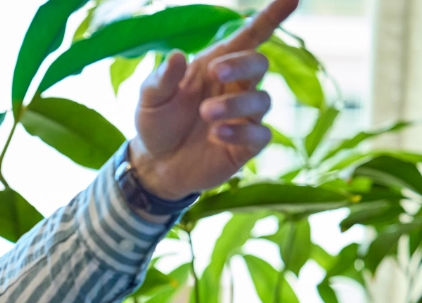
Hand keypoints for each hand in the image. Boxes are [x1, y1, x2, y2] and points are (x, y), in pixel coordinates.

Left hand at [128, 0, 299, 199]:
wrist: (155, 166)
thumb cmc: (156, 124)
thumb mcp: (150, 99)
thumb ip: (161, 79)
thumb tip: (177, 55)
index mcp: (216, 65)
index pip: (250, 36)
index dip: (272, 17)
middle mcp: (236, 87)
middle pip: (259, 63)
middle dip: (242, 64)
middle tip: (215, 72)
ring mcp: (244, 116)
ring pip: (262, 100)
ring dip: (234, 103)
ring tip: (206, 113)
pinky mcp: (246, 145)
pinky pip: (260, 134)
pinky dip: (241, 131)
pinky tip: (217, 133)